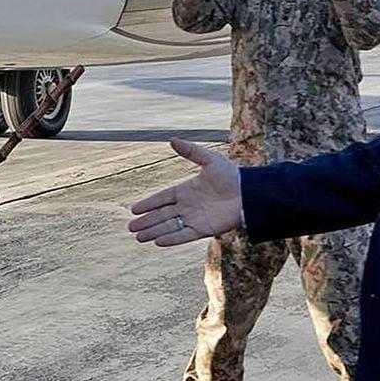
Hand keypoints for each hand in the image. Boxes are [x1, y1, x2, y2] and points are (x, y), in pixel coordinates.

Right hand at [128, 138, 242, 245]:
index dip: (148, 204)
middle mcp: (188, 205)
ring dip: (154, 231)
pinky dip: (171, 239)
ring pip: (169, 226)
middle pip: (162, 215)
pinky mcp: (204, 229)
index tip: (134, 209)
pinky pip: (183, 235)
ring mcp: (195, 218)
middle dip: (146, 221)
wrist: (249, 194)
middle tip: (130, 228)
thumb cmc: (231, 175)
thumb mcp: (209, 159)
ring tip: (138, 237)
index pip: (162, 198)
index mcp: (186, 189)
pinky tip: (157, 241)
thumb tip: (171, 139)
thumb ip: (190, 151)